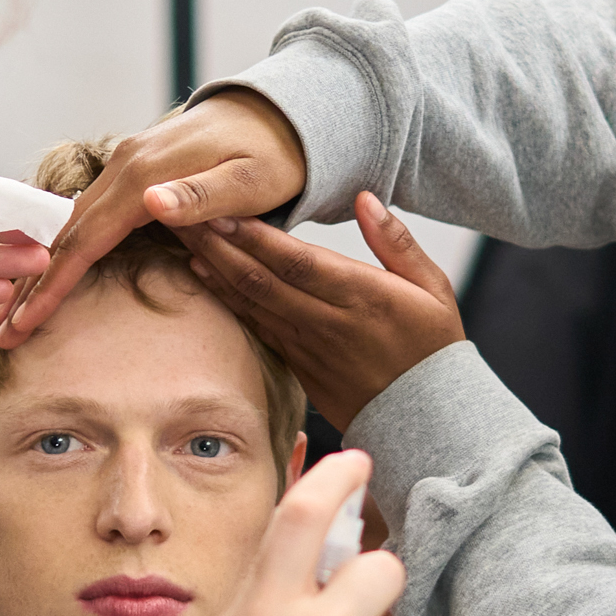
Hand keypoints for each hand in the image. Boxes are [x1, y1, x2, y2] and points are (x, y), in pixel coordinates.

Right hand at [0, 87, 304, 346]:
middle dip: (30, 286)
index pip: (85, 240)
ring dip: (39, 270)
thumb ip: (203, 195)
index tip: (23, 325)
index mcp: (145, 175)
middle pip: (64, 234)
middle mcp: (125, 166)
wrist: (280, 116)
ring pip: (70, 225)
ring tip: (14, 313)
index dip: (51, 286)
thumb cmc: (275, 157)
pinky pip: (87, 215)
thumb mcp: (252, 180)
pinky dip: (62, 249)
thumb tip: (151, 204)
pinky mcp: (133, 172)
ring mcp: (126, 166)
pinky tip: (48, 273)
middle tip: (3, 334)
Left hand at [188, 191, 464, 430]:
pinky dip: (227, 299)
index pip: (299, 263)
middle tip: (182, 216)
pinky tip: (202, 276)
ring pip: (253, 303)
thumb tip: (365, 198)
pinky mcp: (299, 366)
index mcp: (364, 298)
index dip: (256, 239)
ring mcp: (310, 347)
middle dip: (220, 246)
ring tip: (182, 236)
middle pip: (263, 280)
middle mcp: (330, 323)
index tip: (222, 211)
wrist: (428, 418)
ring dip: (215, 269)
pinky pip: (257, 327)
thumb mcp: (433, 289)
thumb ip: (397, 242)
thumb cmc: (434, 347)